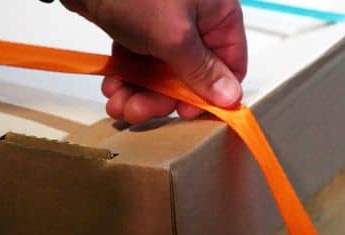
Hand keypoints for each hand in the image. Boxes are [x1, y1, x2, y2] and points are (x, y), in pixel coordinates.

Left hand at [60, 0, 246, 122]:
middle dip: (162, 98)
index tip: (185, 111)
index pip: (229, 65)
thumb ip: (202, 71)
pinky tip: (113, 88)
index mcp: (217, 13)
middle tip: (139, 111)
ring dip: (140, 94)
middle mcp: (197, 18)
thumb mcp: (174, 36)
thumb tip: (231, 98)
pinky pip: (142, 63)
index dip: (209, 94)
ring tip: (119, 104)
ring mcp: (168, 22)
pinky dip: (128, 78)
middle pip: (190, 77)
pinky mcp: (142, 26)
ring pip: (163, 74)